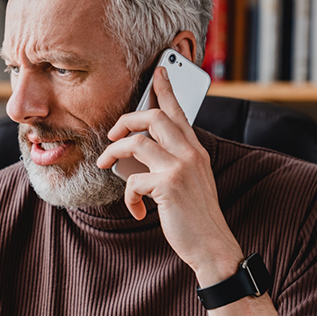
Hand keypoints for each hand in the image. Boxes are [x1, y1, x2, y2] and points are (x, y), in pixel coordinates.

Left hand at [97, 67, 243, 284]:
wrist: (211, 244)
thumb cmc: (195, 214)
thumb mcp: (190, 181)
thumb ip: (172, 161)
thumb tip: (138, 153)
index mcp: (195, 149)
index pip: (179, 111)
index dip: (166, 89)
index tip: (158, 71)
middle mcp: (190, 152)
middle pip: (153, 118)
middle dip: (125, 121)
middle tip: (111, 134)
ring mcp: (180, 167)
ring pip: (136, 143)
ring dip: (113, 153)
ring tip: (105, 165)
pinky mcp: (169, 185)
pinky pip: (133, 180)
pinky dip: (129, 196)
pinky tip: (136, 209)